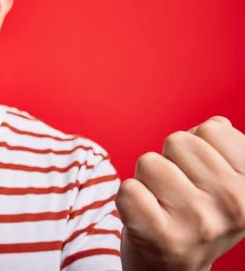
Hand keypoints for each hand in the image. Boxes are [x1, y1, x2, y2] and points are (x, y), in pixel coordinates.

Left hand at [116, 116, 244, 270]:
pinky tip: (146, 218)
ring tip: (162, 206)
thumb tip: (217, 124)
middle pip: (177, 141)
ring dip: (148, 180)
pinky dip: (129, 199)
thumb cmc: (193, 215)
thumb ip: (223, 149)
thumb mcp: (222, 182)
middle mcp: (234, 205)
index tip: (200, 177)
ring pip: (149, 162)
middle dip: (170, 162)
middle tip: (176, 194)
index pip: (211, 130)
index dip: (197, 147)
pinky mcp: (160, 235)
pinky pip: (127, 188)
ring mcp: (198, 222)